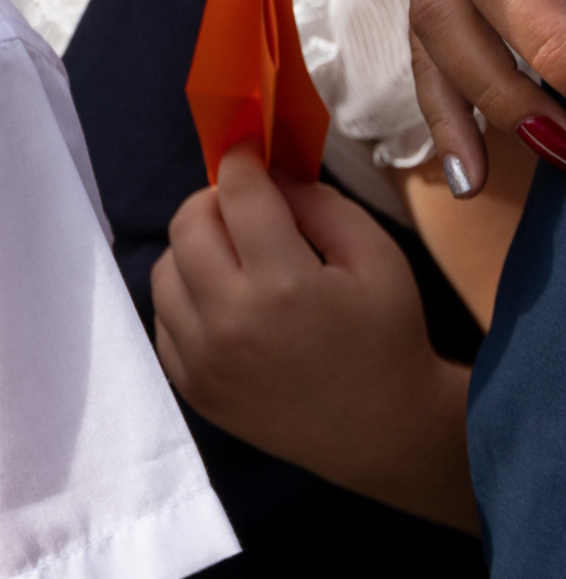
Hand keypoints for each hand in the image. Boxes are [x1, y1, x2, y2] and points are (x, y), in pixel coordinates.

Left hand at [152, 146, 476, 533]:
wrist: (380, 428)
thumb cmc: (388, 336)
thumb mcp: (379, 257)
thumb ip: (323, 206)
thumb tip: (272, 178)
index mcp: (284, 283)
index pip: (238, 195)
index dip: (241, 160)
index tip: (249, 149)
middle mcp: (230, 319)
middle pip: (188, 225)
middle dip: (213, 199)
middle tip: (244, 202)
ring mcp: (201, 356)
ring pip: (165, 269)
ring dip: (196, 247)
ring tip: (236, 254)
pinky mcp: (190, 383)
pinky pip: (164, 316)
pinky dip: (188, 293)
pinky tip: (228, 298)